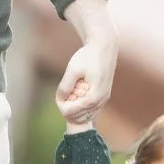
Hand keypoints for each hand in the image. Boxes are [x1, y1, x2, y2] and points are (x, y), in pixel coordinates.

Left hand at [57, 0, 116, 121]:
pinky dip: (81, 107)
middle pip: (78, 117)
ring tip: (70, 92)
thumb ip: (65, 86)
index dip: (61, 105)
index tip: (59, 94)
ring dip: (74, 108)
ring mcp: (104, 100)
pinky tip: (76, 94)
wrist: (104, 46)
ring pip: (85, 117)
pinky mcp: (104, 96)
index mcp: (93, 96)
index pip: (71, 112)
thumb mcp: (73, 69)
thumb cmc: (88, 56)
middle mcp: (101, 101)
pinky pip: (91, 110)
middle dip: (67, 108)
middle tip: (64, 93)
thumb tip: (60, 100)